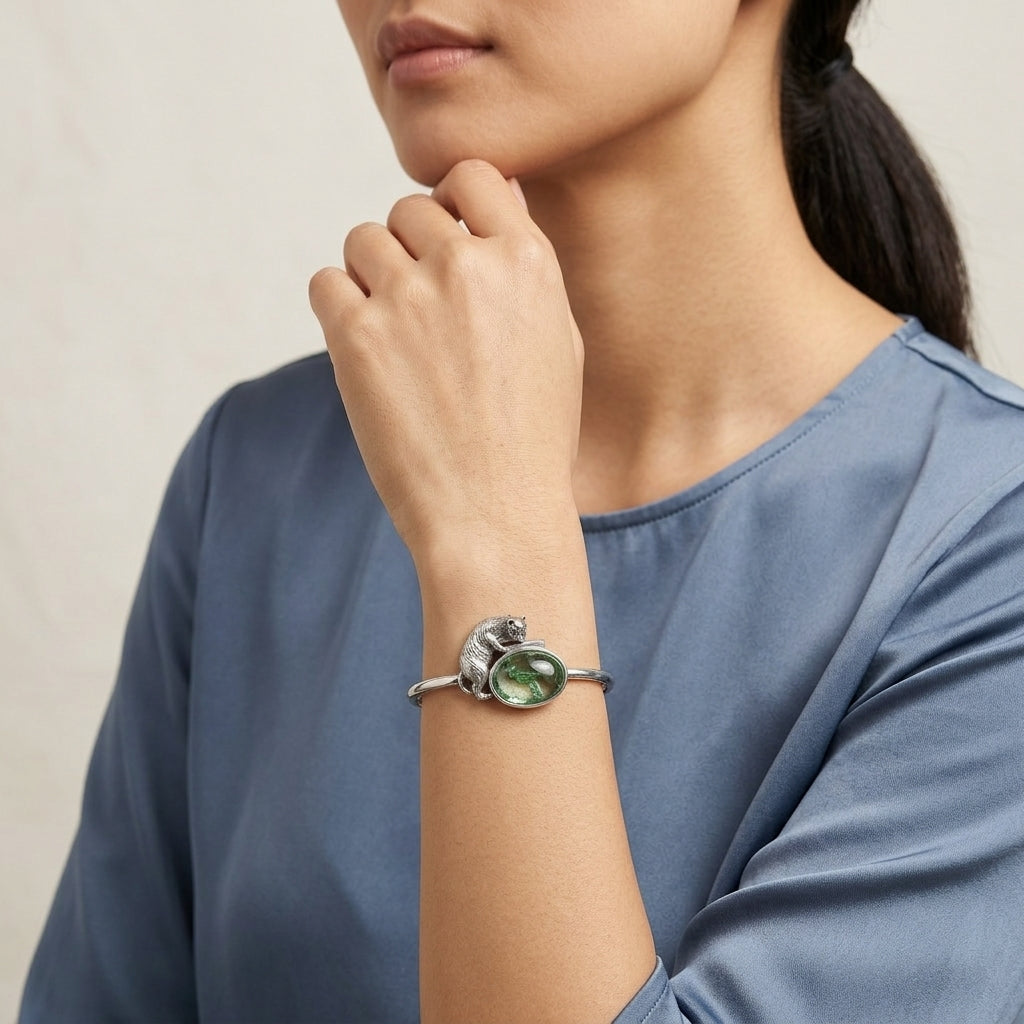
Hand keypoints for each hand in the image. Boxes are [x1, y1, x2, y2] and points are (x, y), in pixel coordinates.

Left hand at [308, 159, 584, 559]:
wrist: (494, 517)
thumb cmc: (532, 439)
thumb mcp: (560, 343)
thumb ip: (527, 266)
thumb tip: (497, 194)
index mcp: (528, 261)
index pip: (473, 175)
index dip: (453, 201)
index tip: (445, 238)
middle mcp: (468, 265)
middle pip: (409, 209)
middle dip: (409, 250)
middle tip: (419, 312)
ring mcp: (410, 297)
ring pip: (362, 240)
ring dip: (370, 277)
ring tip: (393, 337)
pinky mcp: (357, 336)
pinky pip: (325, 283)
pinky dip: (338, 308)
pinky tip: (364, 349)